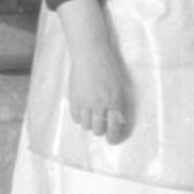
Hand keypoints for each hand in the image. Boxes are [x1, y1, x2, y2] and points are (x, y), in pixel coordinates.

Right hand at [57, 0, 128, 142]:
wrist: (90, 53)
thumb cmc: (108, 67)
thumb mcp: (119, 85)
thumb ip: (117, 102)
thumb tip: (117, 119)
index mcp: (113, 101)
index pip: (113, 127)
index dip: (113, 137)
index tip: (112, 141)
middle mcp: (99, 104)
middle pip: (98, 130)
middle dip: (100, 131)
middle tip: (101, 127)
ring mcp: (85, 102)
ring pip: (85, 126)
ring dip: (89, 124)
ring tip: (91, 117)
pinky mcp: (74, 98)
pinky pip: (75, 117)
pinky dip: (79, 118)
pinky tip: (82, 112)